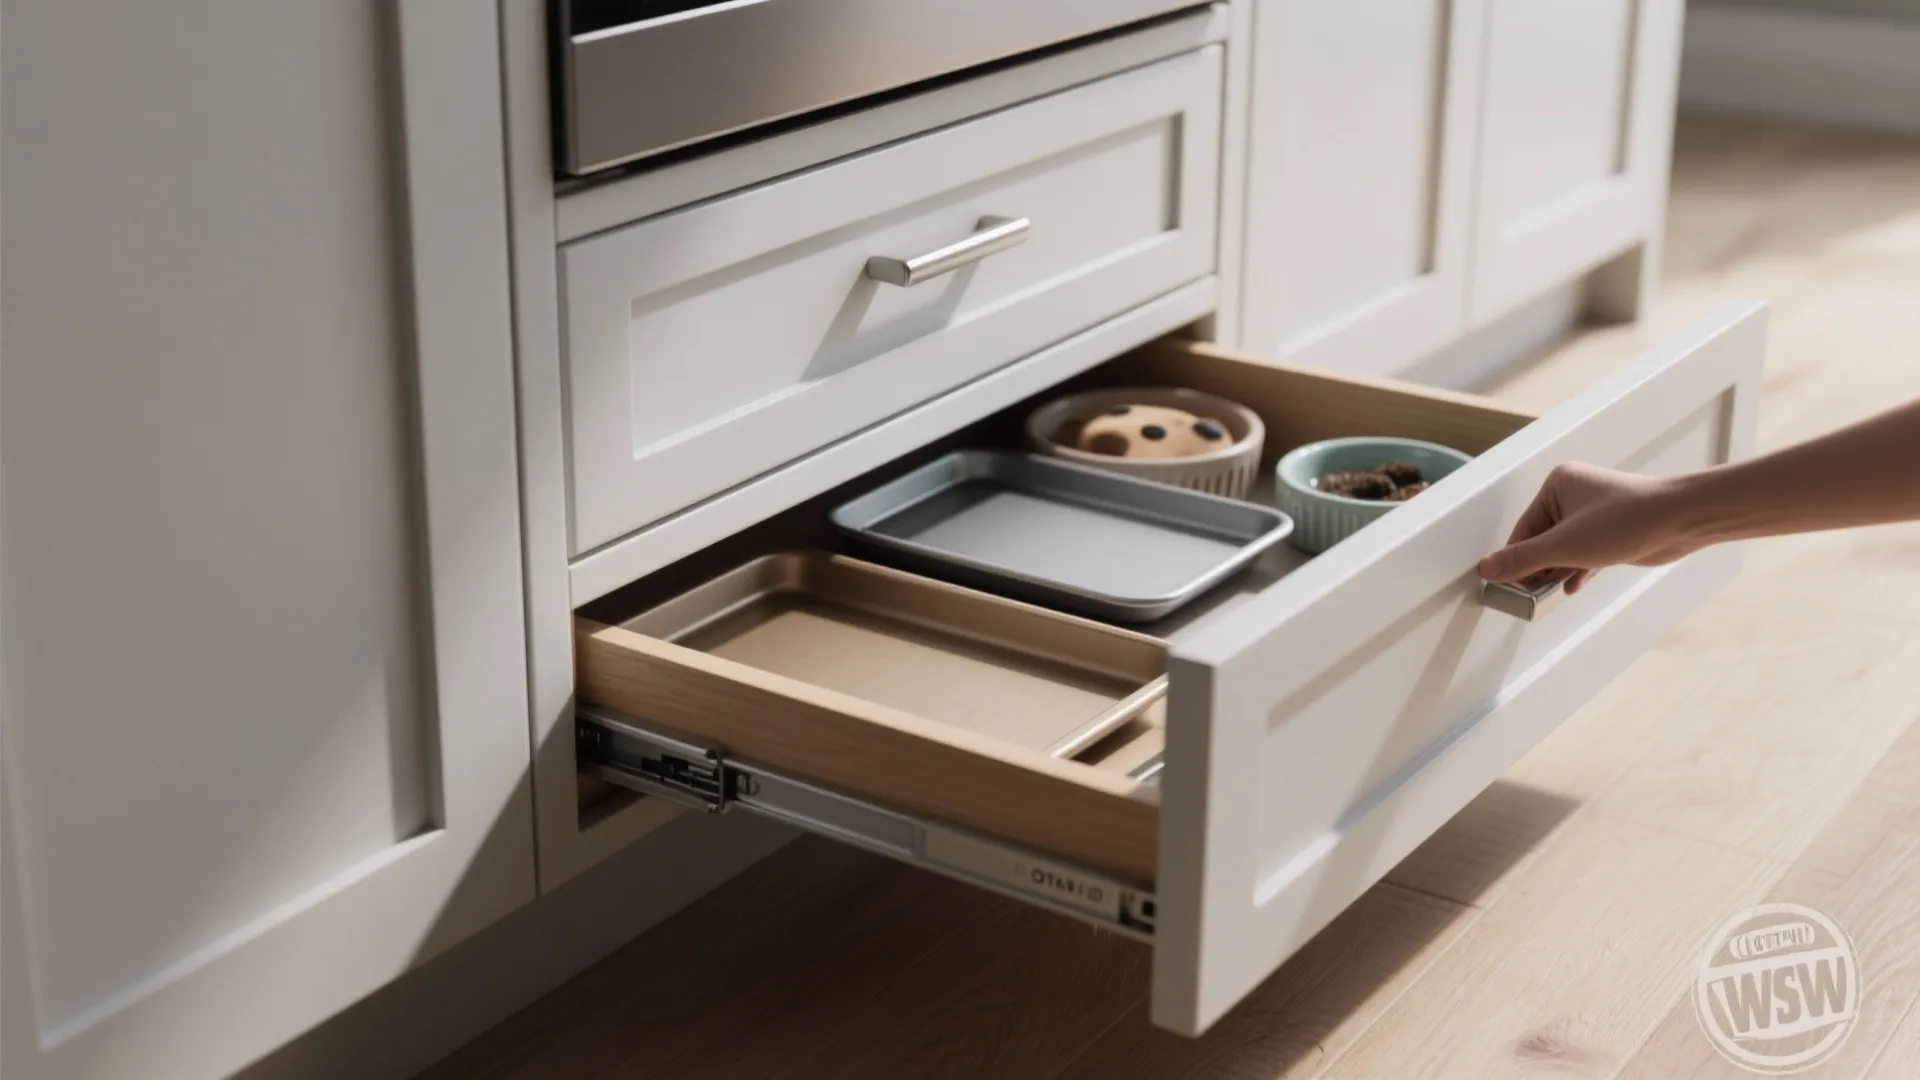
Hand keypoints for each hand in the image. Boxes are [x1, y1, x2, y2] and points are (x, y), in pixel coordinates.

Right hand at [1477, 463, 1697, 594]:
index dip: (1516, 560)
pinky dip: (1576, 571)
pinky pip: (1583, 554)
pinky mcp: (1611, 533)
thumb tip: (1487, 568)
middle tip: (1533, 594)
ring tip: (1551, 593)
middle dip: (1538, 568)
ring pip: (1563, 549)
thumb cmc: (1631, 519)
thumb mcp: (1566, 545)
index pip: (1523, 529)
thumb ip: (1523, 559)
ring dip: (1557, 572)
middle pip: (1541, 540)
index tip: (1510, 586)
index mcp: (1558, 485)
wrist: (1683, 520)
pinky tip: (1572, 587)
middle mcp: (1574, 496)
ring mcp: (1593, 515)